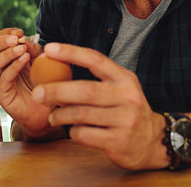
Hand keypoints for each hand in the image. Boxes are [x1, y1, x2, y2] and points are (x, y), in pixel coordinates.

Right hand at [0, 28, 54, 137]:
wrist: (46, 110)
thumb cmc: (43, 85)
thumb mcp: (41, 63)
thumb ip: (34, 50)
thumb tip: (25, 38)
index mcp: (5, 60)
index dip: (4, 34)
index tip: (19, 31)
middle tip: (15, 38)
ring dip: (7, 53)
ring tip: (22, 49)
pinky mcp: (2, 94)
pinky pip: (4, 77)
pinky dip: (14, 66)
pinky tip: (25, 59)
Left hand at [31, 43, 168, 169]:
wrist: (153, 142)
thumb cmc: (126, 111)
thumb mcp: (120, 89)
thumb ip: (96, 80)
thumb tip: (57, 68)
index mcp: (124, 79)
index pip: (96, 60)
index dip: (71, 52)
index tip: (49, 49)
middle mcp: (126, 97)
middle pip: (85, 90)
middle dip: (57, 90)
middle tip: (37, 93)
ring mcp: (124, 120)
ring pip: (81, 114)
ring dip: (60, 115)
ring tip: (52, 116)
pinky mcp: (118, 142)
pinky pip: (84, 134)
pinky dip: (73, 131)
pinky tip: (72, 130)